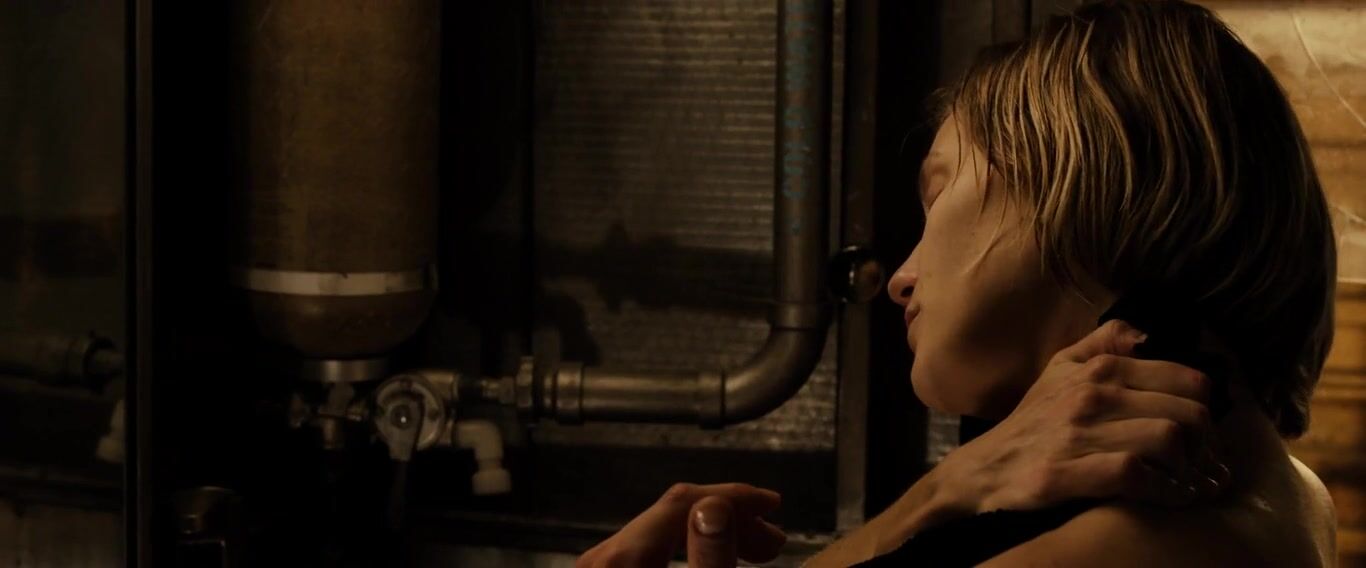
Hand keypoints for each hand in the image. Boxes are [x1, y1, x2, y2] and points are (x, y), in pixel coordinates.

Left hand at [576, 483, 786, 567]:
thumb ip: (709, 563)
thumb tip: (715, 508)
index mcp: (617, 562)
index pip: (681, 502)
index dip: (734, 496)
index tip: (771, 504)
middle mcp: (599, 561)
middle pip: (669, 514)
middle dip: (729, 517)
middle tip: (771, 538)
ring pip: (660, 534)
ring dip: (711, 534)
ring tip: (753, 550)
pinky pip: (646, 552)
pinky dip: (684, 550)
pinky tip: (709, 558)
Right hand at [936, 319, 1230, 514]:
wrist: (981, 469)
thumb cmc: (1031, 421)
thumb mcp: (1060, 369)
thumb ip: (1103, 343)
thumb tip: (1145, 332)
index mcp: (1099, 369)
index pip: (1187, 380)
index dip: (1207, 410)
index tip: (1205, 435)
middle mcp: (1091, 396)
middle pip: (1187, 414)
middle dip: (1207, 446)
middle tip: (1204, 466)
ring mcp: (1077, 435)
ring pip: (1166, 440)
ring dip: (1188, 470)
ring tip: (1187, 483)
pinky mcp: (1063, 474)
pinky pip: (1133, 475)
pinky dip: (1160, 490)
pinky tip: (1163, 497)